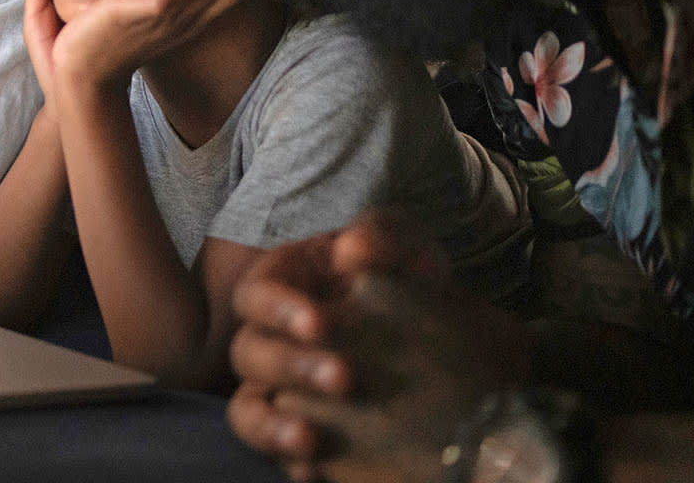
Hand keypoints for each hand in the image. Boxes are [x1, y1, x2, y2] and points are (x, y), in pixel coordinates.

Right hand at [229, 210, 527, 482]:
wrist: (445, 327)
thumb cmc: (407, 275)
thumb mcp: (404, 245)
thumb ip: (382, 234)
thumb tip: (349, 251)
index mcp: (282, 286)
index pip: (255, 296)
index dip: (278, 309)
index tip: (318, 323)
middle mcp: (271, 339)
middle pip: (249, 354)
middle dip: (290, 367)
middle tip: (343, 379)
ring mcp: (282, 389)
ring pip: (248, 409)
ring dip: (272, 425)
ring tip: (308, 439)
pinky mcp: (302, 429)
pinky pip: (279, 454)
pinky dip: (292, 464)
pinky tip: (316, 472)